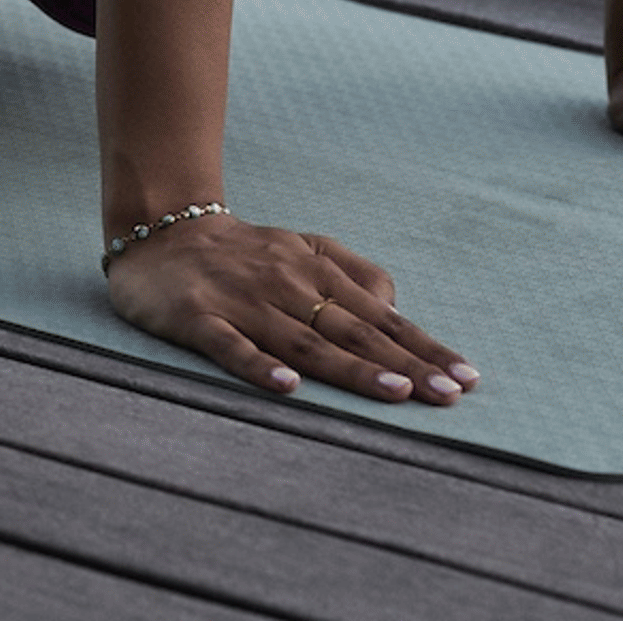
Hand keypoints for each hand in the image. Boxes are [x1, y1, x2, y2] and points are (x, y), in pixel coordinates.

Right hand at [103, 213, 479, 404]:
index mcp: (315, 271)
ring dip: (352, 368)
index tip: (464, 377)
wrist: (158, 228)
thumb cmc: (242, 251)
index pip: (380, 316)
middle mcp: (287, 285)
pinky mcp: (197, 318)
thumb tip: (397, 308)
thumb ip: (353, 273)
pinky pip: (231, 346)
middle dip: (406, 364)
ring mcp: (243, 302)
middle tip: (449, 394)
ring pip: (305, 342)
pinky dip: (259, 367)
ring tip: (396, 392)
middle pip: (353, 331)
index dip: (423, 346)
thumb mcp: (304, 248)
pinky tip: (287, 389)